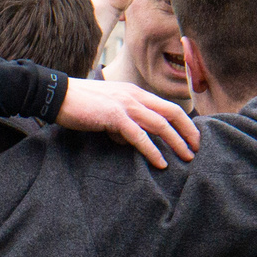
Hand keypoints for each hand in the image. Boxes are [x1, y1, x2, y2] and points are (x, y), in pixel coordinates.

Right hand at [58, 77, 198, 166]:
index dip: (184, 122)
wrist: (58, 96)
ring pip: (160, 123)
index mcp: (135, 93)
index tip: (192, 138)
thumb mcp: (108, 111)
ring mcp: (125, 104)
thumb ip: (122, 123)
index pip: (167, 106)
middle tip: (197, 148)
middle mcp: (134, 96)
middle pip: (172, 112)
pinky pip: (139, 135)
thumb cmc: (80, 105)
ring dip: (176, 142)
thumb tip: (129, 140)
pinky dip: (152, 150)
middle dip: (188, 131)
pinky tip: (160, 162)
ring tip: (186, 157)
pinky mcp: (114, 116)